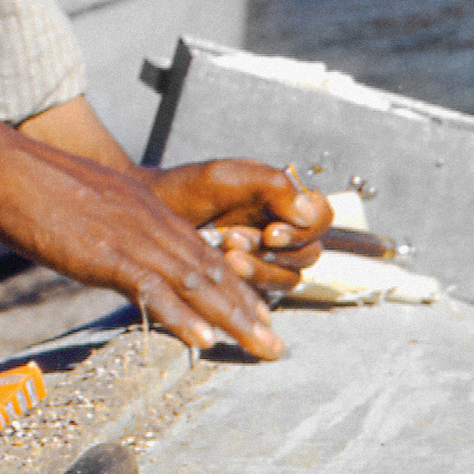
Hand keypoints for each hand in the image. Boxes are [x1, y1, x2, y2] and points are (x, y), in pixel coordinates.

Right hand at [0, 137, 293, 358]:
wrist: (1, 166)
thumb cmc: (31, 187)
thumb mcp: (84, 207)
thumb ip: (107, 233)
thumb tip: (110, 259)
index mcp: (146, 210)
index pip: (202, 254)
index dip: (234, 289)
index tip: (258, 317)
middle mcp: (149, 221)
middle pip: (211, 270)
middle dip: (248, 310)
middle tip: (276, 345)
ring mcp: (130, 236)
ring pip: (195, 280)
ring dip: (232, 318)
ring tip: (260, 346)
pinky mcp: (105, 253)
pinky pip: (153, 289)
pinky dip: (182, 316)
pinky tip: (203, 340)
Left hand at [145, 161, 331, 293]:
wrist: (153, 214)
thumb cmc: (189, 189)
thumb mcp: (228, 177)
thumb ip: (272, 185)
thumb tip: (308, 211)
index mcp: (285, 202)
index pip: (321, 218)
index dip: (305, 228)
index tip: (271, 230)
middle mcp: (282, 232)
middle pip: (309, 253)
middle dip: (276, 251)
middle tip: (235, 239)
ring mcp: (268, 261)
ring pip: (289, 277)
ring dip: (261, 269)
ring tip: (226, 254)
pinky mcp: (250, 286)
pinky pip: (267, 296)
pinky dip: (248, 287)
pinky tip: (223, 271)